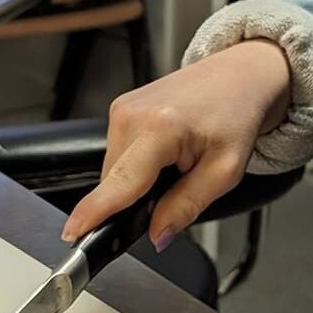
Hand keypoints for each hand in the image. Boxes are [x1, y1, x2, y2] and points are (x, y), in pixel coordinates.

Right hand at [63, 40, 291, 246]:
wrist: (239, 76)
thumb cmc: (237, 115)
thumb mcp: (225, 171)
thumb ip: (187, 206)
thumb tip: (156, 235)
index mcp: (161, 127)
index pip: (121, 181)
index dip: (95, 212)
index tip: (73, 233)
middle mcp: (133, 114)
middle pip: (115, 182)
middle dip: (138, 199)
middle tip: (180, 183)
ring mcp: (123, 108)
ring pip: (115, 171)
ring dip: (139, 180)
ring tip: (178, 161)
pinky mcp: (121, 107)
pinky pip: (119, 154)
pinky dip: (138, 164)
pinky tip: (166, 152)